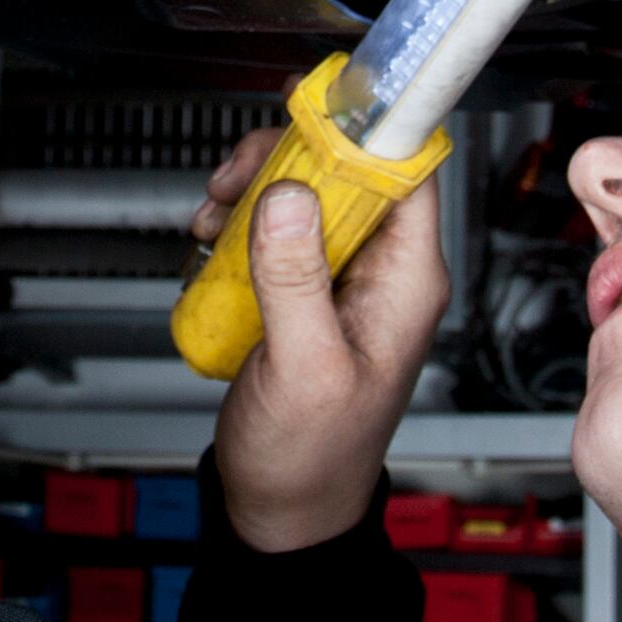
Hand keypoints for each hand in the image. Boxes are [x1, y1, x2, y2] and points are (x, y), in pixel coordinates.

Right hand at [188, 129, 445, 551]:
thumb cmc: (310, 459)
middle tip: (235, 182)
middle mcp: (381, 271)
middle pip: (348, 167)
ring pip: (308, 191)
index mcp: (406, 282)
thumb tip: (291, 197)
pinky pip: (280, 227)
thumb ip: (295, 280)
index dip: (365, 129)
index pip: (408, 171)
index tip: (312, 112)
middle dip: (286, 160)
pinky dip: (242, 222)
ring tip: (215, 219)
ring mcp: (341, 278)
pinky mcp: (305, 288)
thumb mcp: (302, 370)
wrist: (282, 508)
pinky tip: (213, 244)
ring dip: (255, 190)